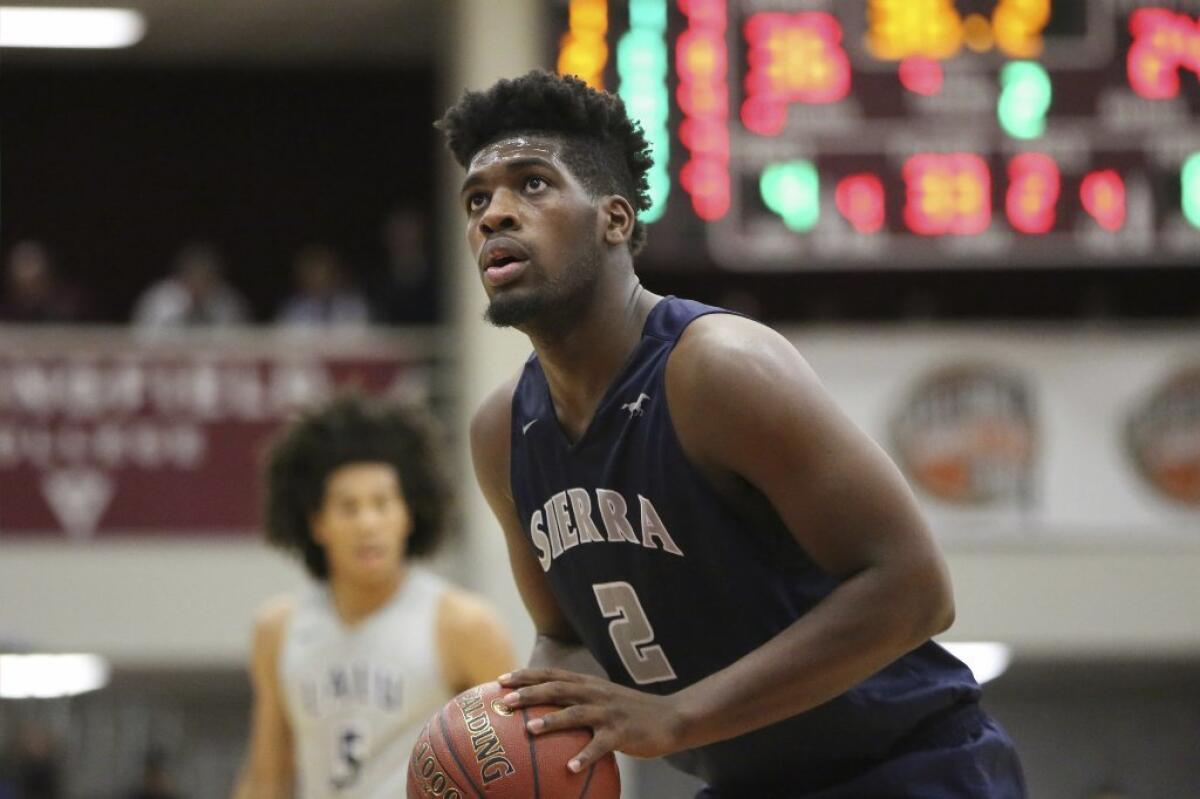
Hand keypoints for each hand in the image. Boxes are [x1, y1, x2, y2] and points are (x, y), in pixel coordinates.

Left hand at [497, 668, 684, 772]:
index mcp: (589, 685)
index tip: (500, 679)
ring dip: (552, 721)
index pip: (552, 674)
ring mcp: (609, 712)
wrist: (671, 718)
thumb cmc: (631, 714)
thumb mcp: (604, 702)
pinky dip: (585, 756)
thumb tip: (546, 716)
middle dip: (529, 693)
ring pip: (575, 713)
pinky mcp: (622, 732)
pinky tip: (570, 769)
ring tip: (530, 730)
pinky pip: (600, 746)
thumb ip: (579, 704)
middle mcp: (596, 693)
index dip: (526, 675)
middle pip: (557, 688)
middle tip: (505, 701)